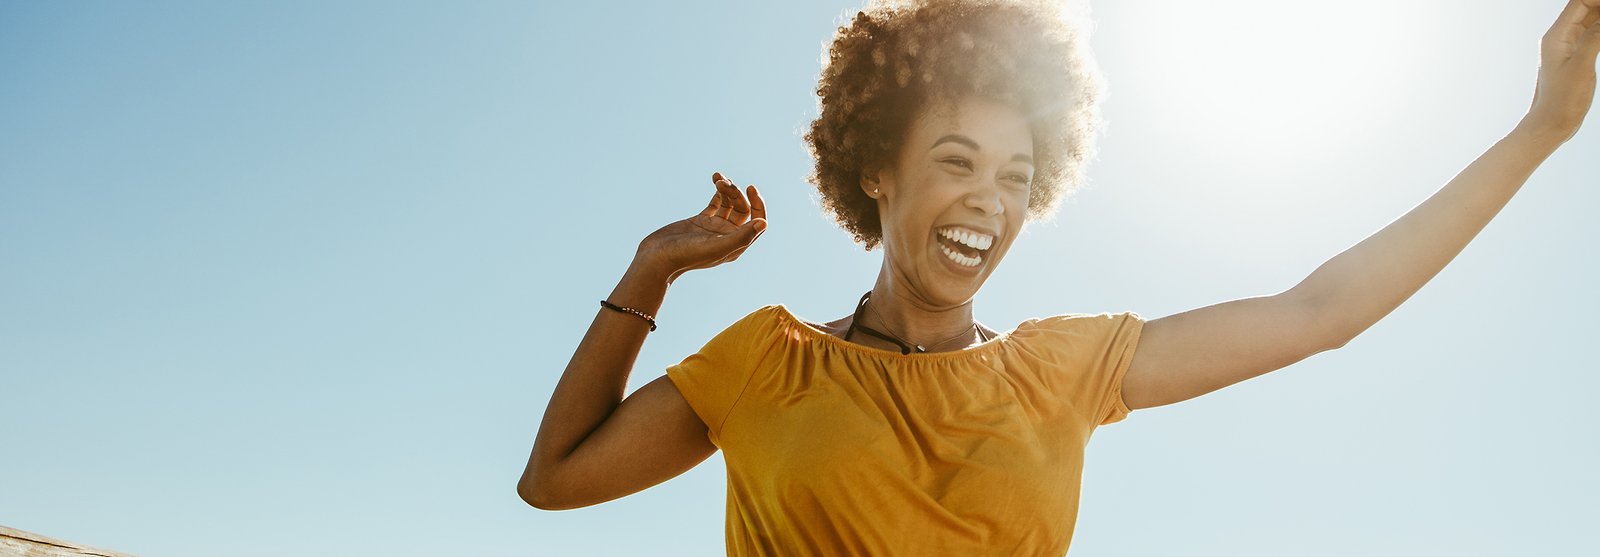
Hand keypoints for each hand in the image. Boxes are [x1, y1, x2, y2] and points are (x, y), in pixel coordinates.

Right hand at [635, 172, 767, 283]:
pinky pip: (716, 203)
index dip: (757, 204)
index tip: (750, 187)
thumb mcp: (716, 246)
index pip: (757, 221)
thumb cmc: (686, 255)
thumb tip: (763, 223)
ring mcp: (714, 228)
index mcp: (736, 244)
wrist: (656, 258)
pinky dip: (718, 191)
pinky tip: (715, 179)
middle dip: (736, 193)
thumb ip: (741, 236)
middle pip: (742, 209)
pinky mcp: (700, 221)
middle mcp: (727, 236)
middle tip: (723, 183)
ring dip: (727, 189)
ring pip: (729, 204)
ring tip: (718, 178)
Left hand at [1522, 0, 1599, 142]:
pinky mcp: (1575, 56)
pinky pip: (1592, 34)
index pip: (1580, 2)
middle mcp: (1559, 37)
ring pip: (1590, 20)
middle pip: (1586, 8)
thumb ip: (1593, 38)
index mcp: (1556, 36)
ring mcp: (1567, 46)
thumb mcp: (1581, 67)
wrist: (1550, 123)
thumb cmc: (1561, 100)